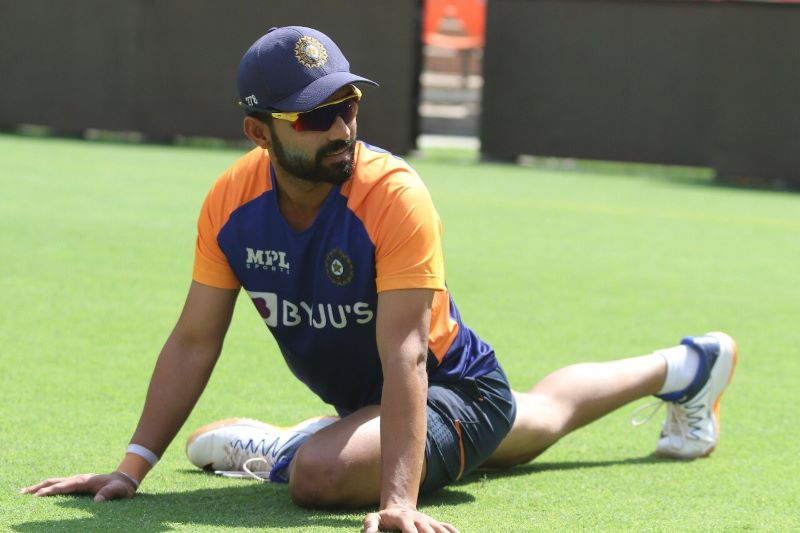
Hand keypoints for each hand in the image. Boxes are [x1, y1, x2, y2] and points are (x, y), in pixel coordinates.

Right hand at [20, 472, 137, 501]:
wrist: (124, 480)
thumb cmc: (121, 487)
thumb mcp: (118, 491)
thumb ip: (109, 494)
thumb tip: (98, 501)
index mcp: (84, 480)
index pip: (64, 486)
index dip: (51, 490)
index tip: (38, 495)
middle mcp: (78, 479)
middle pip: (55, 481)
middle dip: (39, 487)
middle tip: (23, 492)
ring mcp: (77, 480)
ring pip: (55, 482)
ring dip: (41, 486)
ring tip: (26, 492)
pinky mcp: (77, 484)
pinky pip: (60, 485)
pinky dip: (49, 487)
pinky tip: (42, 492)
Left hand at [363, 505, 458, 532]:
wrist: (399, 507)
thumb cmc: (385, 517)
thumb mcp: (374, 518)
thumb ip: (370, 525)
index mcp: (404, 518)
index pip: (409, 528)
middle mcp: (418, 518)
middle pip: (427, 529)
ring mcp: (428, 520)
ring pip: (440, 528)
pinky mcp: (434, 523)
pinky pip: (447, 527)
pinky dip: (454, 531)